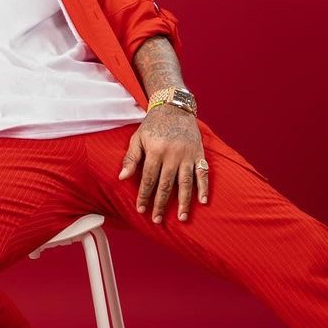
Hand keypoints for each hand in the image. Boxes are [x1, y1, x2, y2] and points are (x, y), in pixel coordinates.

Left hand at [118, 106, 209, 223]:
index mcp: (156, 150)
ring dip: (183, 202)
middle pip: (166, 184)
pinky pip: (203, 173)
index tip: (141, 210)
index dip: (144, 196)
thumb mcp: (137, 137)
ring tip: (181, 217)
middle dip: (160, 203)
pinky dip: (204, 188)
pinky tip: (202, 201)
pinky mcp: (199, 154)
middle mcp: (173, 154)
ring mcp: (188, 155)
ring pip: (185, 182)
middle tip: (156, 219)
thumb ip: (131, 158)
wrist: (174, 107)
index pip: (149, 179)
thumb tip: (122, 178)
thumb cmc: (153, 124)